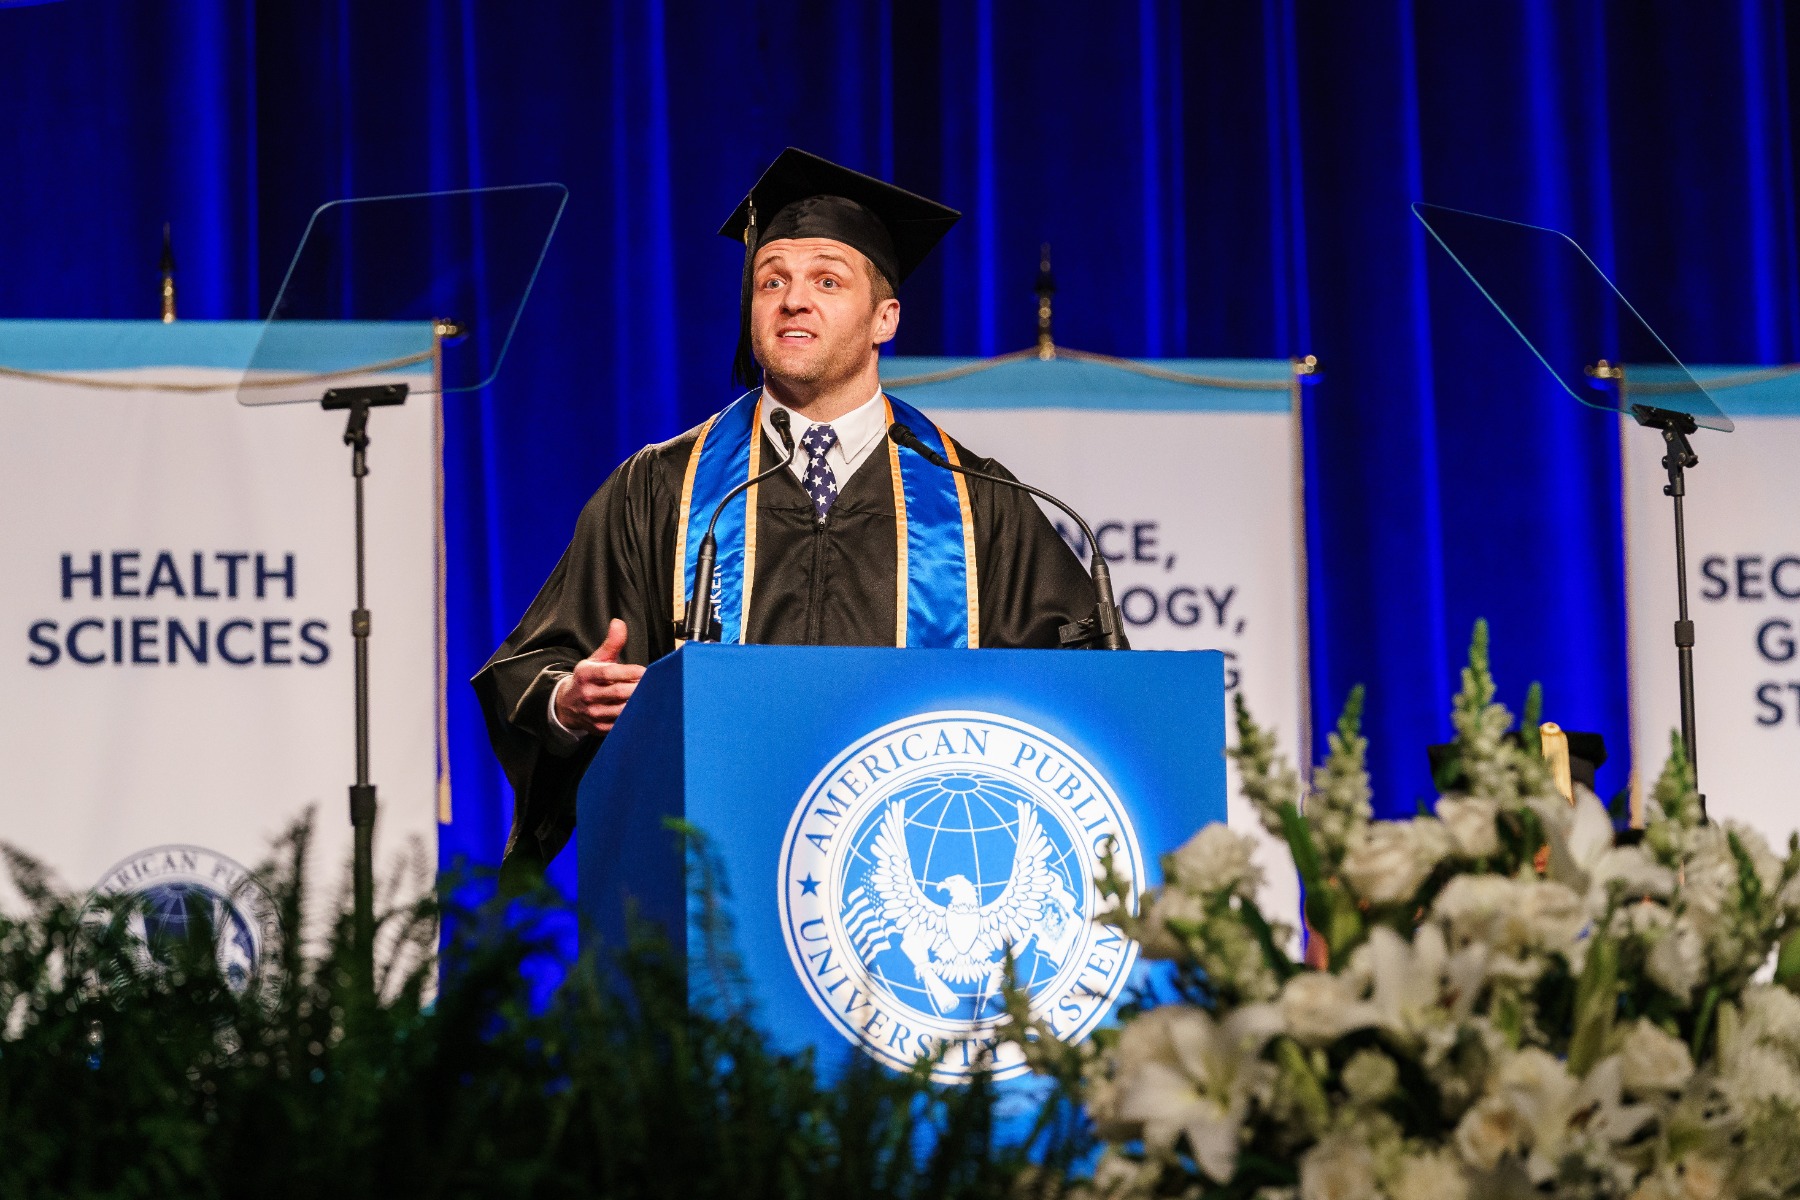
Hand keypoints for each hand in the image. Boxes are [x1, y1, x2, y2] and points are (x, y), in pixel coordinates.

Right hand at [553, 619, 643, 735]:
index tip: (645, 671)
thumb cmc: (588, 678)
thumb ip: (611, 643)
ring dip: (638, 703)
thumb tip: (619, 623)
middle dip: (638, 688)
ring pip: (621, 710)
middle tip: (654, 684)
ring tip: (651, 696)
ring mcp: (593, 713)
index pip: (609, 673)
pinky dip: (633, 717)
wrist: (567, 704)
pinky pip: (620, 723)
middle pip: (619, 692)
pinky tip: (643, 710)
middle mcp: (588, 694)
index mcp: (586, 675)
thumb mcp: (596, 659)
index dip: (629, 672)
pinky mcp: (599, 728)